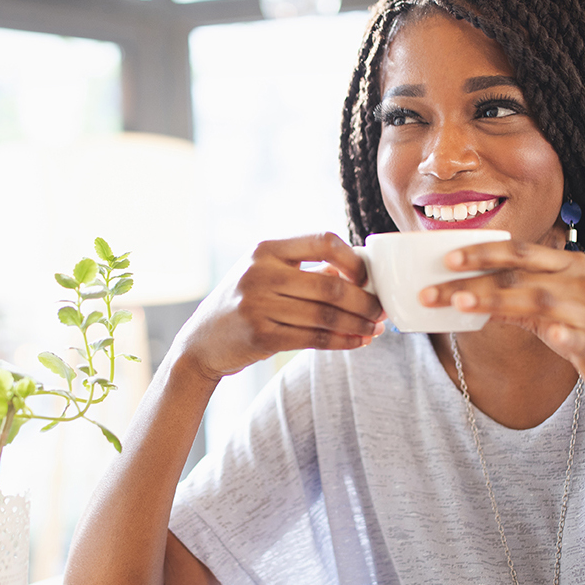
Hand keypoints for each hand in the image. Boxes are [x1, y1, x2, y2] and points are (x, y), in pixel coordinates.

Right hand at [173, 233, 384, 381]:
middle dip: (365, 301)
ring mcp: (258, 304)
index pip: (323, 240)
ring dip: (358, 324)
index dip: (353, 259)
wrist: (201, 343)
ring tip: (375, 330)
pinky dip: (343, 341)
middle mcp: (260, 272)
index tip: (368, 278)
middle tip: (382, 311)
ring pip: (326, 315)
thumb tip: (362, 270)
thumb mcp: (266, 275)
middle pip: (331, 284)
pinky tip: (358, 342)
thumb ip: (307, 269)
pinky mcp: (261, 336)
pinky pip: (315, 338)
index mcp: (266, 249)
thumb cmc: (245, 304)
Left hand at [419, 240, 584, 412]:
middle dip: (475, 277)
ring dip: (498, 301)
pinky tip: (550, 336)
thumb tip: (467, 292)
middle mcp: (580, 281)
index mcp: (568, 265)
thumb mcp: (553, 306)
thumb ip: (518, 294)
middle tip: (436, 286)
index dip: (483, 252)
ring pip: (538, 302)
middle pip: (520, 274)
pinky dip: (564, 335)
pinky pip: (578, 337)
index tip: (447, 257)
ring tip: (462, 305)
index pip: (520, 252)